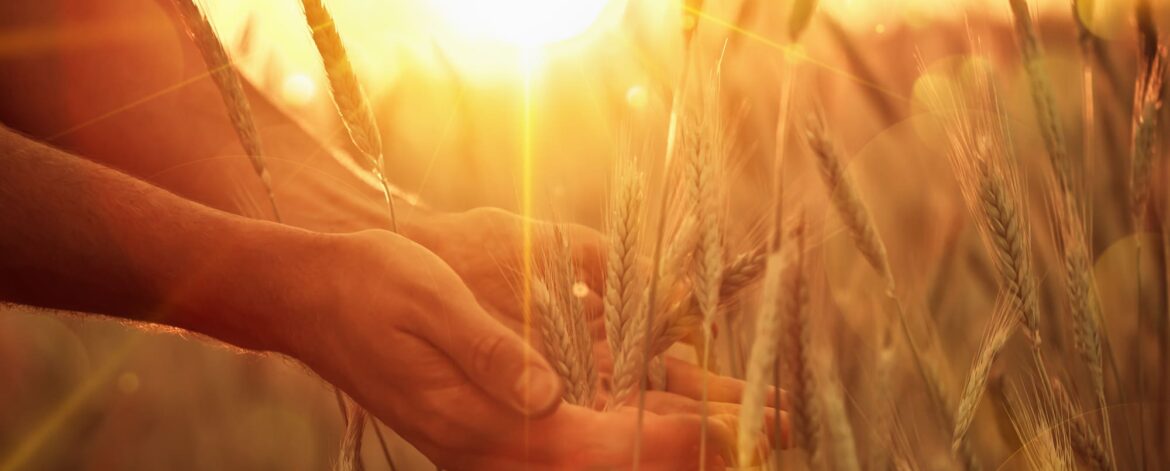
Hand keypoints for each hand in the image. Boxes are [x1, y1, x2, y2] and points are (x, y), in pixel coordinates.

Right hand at [406, 209, 791, 463]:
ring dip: (667, 446)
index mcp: (485, 422)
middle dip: (688, 455)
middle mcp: (495, 447)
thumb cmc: (370, 290)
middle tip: (766, 432)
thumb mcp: (429, 304)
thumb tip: (548, 392)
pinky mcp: (494, 429)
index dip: (666, 442)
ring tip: (739, 428)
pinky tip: (670, 412)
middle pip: (609, 469)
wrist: (313, 301)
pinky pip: (574, 443)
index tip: (726, 430)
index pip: (593, 449)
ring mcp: (494, 445)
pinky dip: (628, 434)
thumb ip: (489, 351)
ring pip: (597, 461)